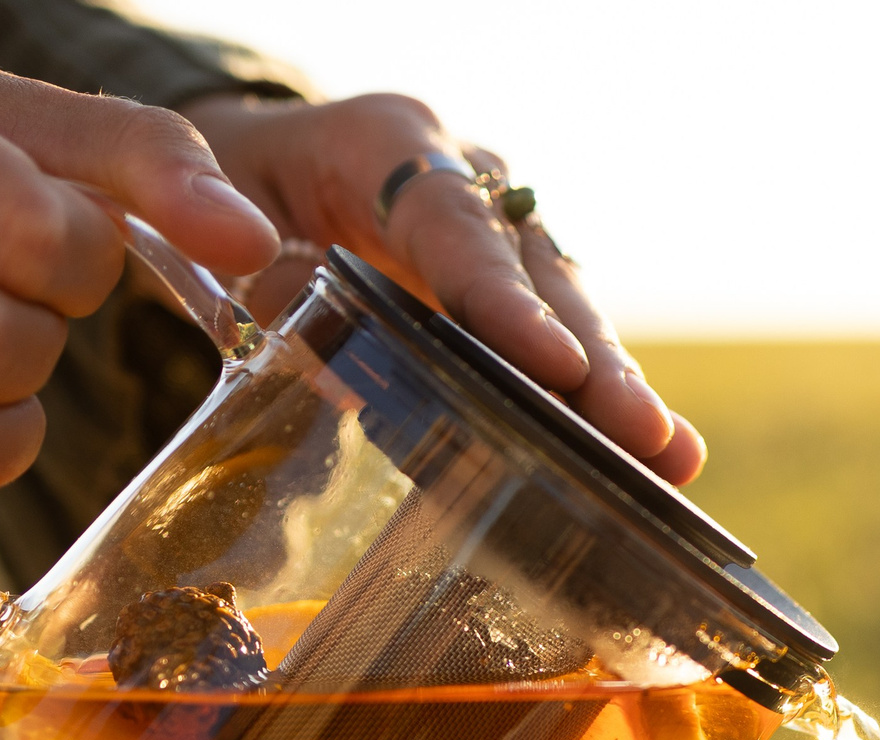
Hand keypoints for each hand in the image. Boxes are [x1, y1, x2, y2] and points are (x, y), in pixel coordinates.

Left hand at [182, 93, 705, 485]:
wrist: (257, 164)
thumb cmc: (233, 183)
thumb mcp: (209, 204)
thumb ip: (243, 262)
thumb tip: (303, 339)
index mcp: (389, 141)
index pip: (454, 224)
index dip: (505, 300)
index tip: (553, 365)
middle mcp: (465, 179)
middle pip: (535, 272)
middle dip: (592, 360)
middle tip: (639, 432)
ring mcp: (498, 233)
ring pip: (566, 309)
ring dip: (615, 387)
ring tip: (669, 458)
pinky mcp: (511, 285)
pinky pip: (559, 340)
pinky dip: (595, 399)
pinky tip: (649, 459)